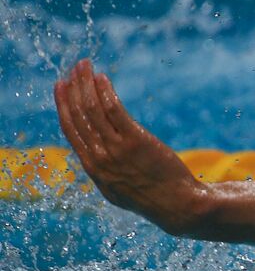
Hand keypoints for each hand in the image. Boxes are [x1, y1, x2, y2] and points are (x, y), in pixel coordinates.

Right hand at [54, 60, 208, 233]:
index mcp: (92, 167)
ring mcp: (116, 149)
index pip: (70, 129)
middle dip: (73, 88)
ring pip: (93, 109)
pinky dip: (105, 92)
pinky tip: (103, 79)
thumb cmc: (150, 197)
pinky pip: (114, 111)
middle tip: (73, 68)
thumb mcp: (117, 189)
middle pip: (79, 115)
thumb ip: (102, 170)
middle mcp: (99, 157)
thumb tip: (92, 155)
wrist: (177, 205)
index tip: (60, 87)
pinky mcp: (136, 141)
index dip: (63, 105)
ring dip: (86, 84)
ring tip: (85, 65)